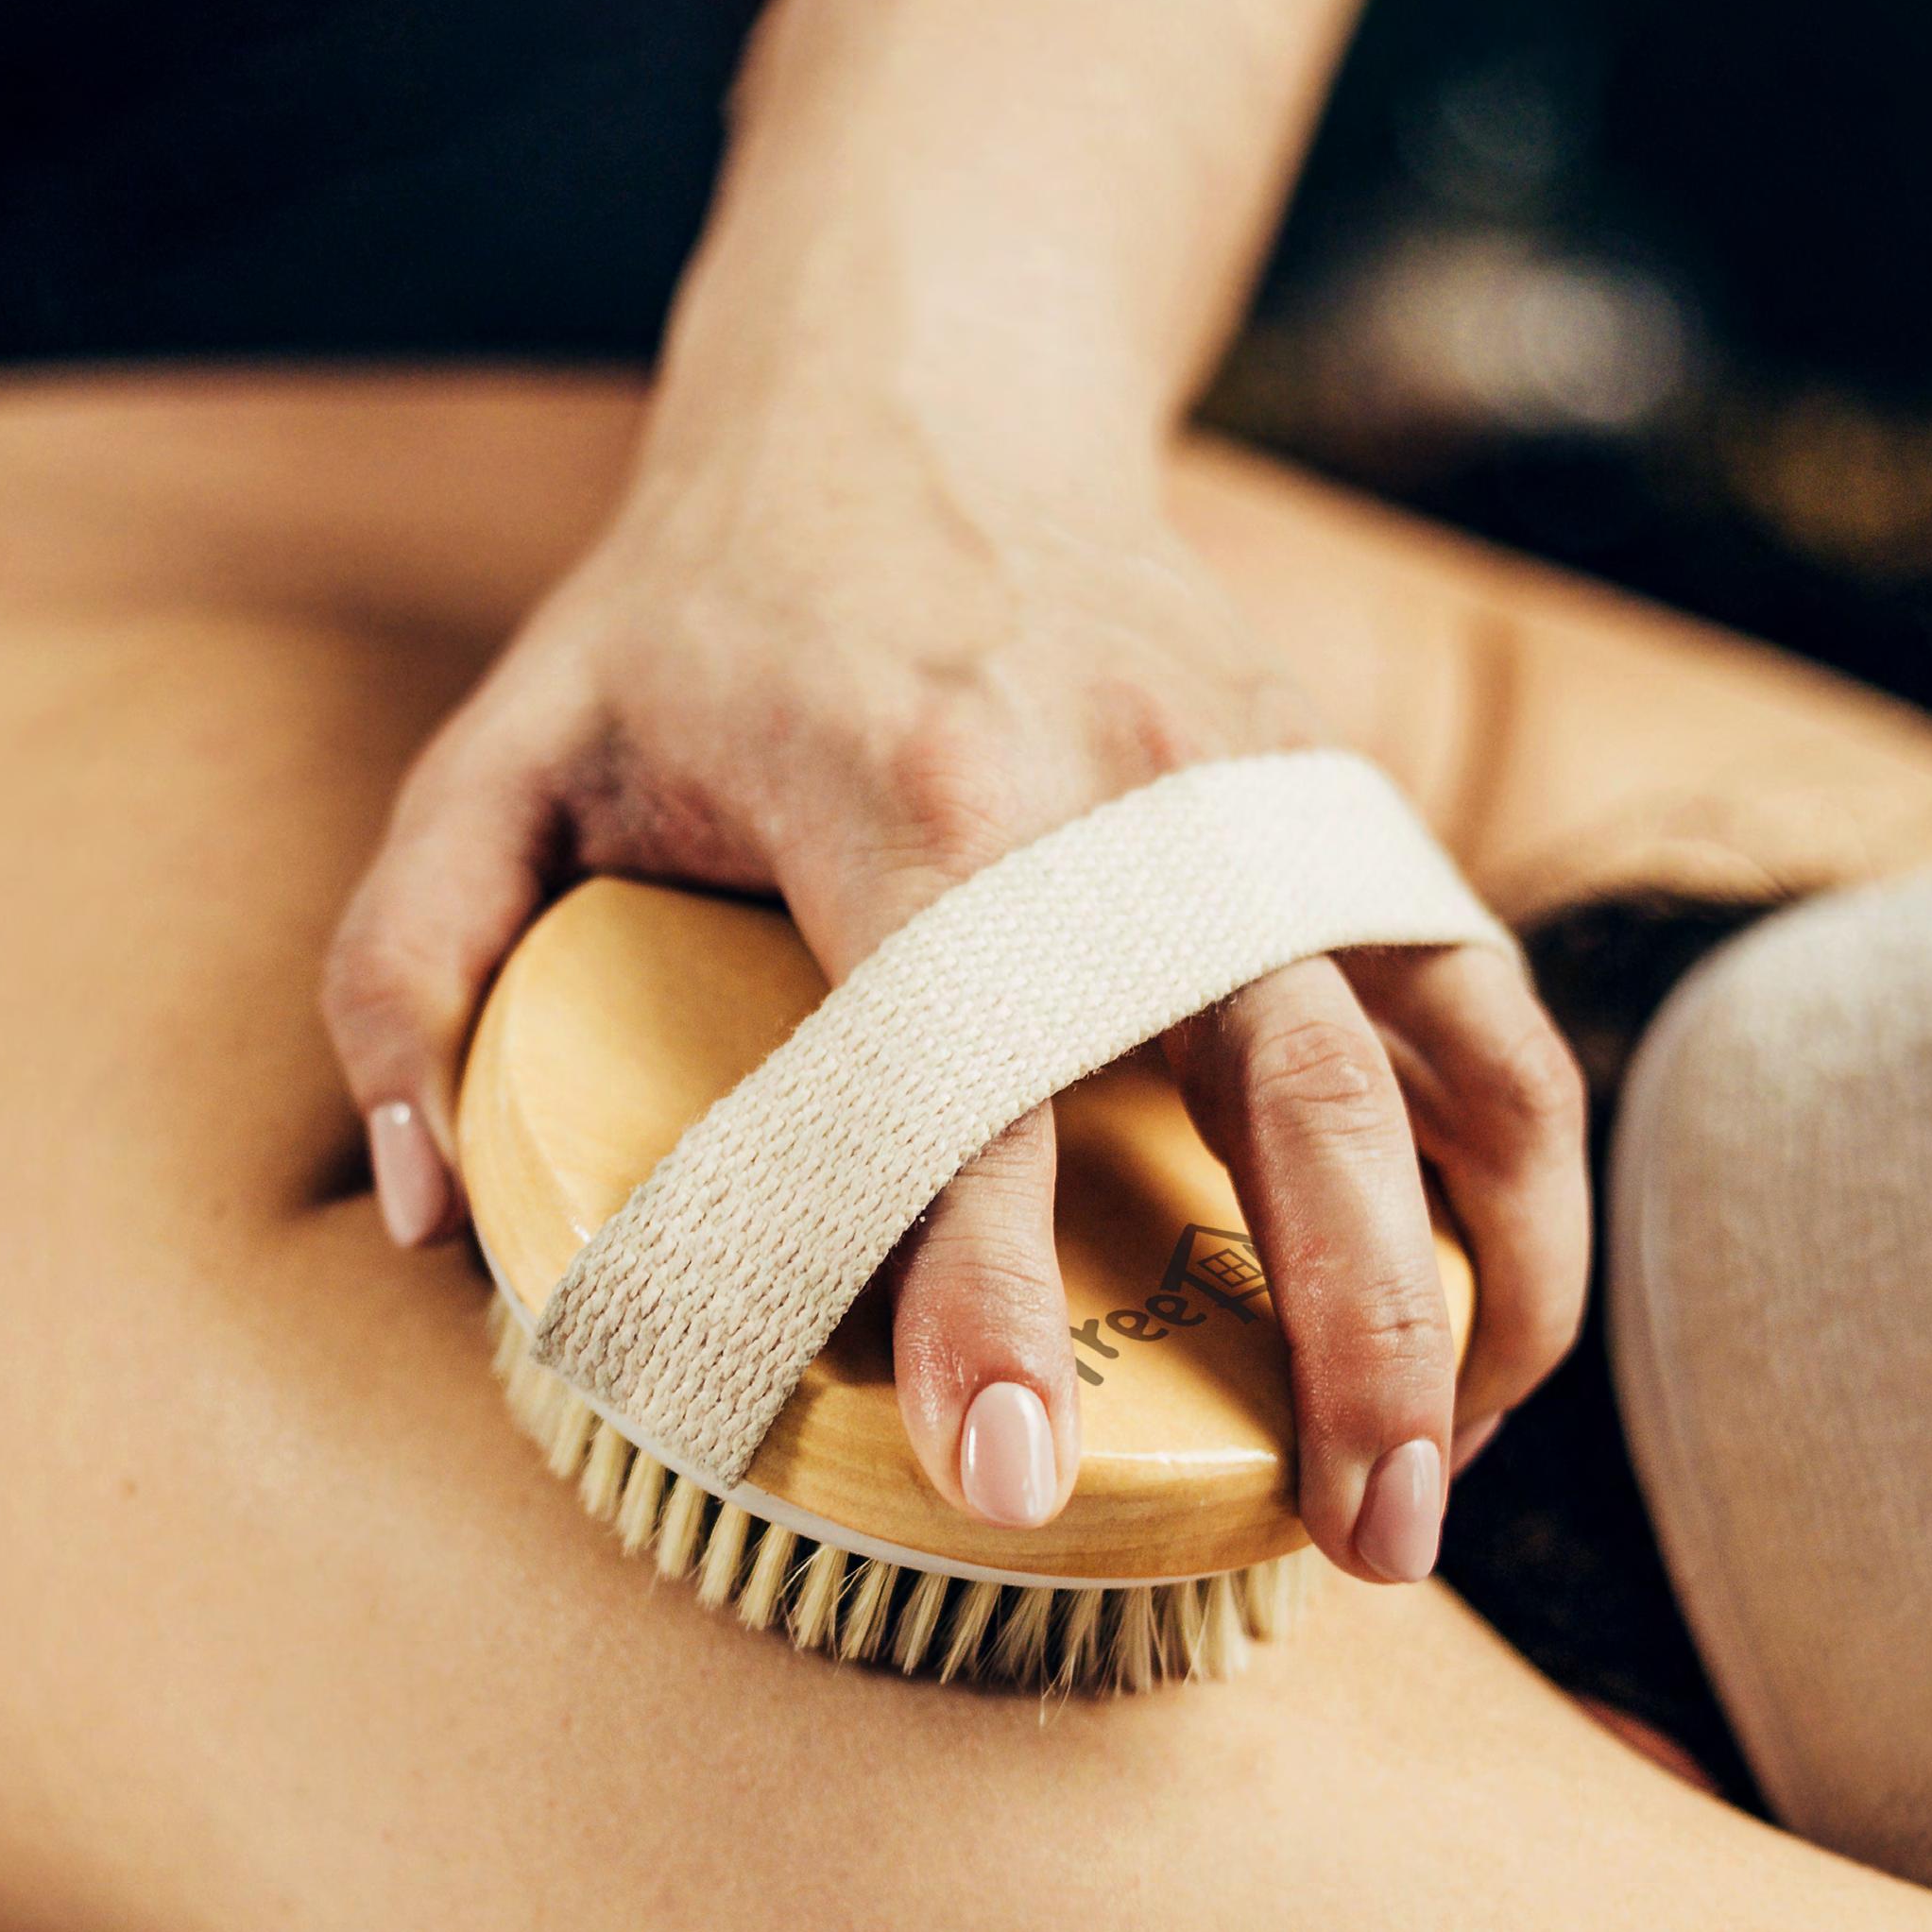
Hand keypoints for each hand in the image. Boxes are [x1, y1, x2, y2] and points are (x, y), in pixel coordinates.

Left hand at [323, 390, 1587, 1583]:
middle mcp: (1134, 788)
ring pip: (1445, 1051)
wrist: (924, 383)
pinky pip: (1484, 999)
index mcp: (913, 783)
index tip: (1006, 1477)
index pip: (969, 1072)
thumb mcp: (508, 738)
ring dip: (1474, 1279)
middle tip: (1345, 1548)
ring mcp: (1268, 787)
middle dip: (1337, 1331)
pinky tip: (1479, 1317)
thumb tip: (434, 1215)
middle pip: (1284, 1086)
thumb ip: (420, 958)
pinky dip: (1511, 1176)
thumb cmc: (706, 597)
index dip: (986, 1284)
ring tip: (1435, 1486)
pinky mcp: (1339, 793)